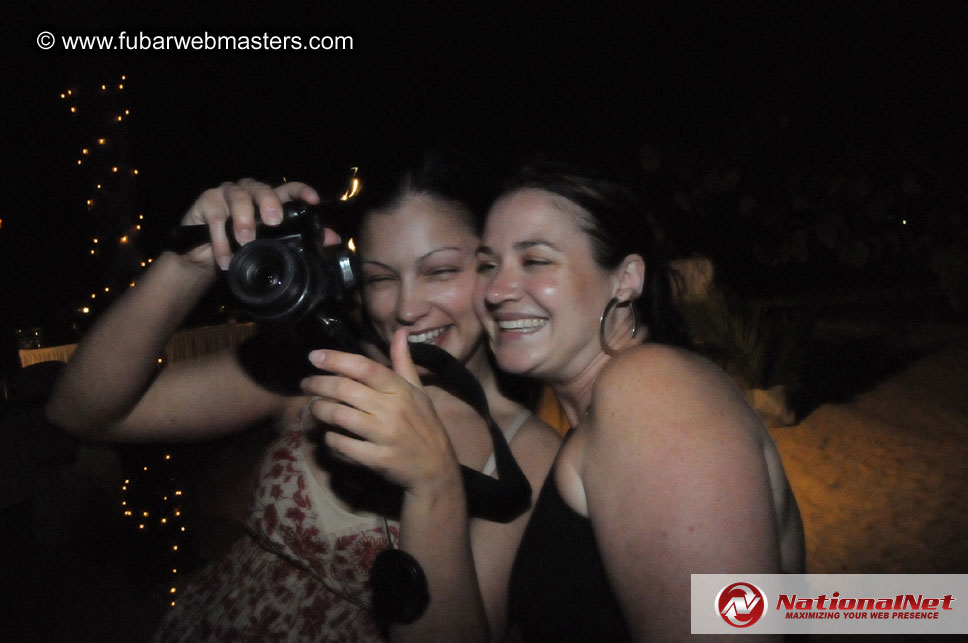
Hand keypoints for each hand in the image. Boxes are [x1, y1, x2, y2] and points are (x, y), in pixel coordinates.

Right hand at [180, 178, 328, 270]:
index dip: (301, 191)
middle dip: (269, 203)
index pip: (288, 189)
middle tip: (273, 222)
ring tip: (245, 241)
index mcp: (269, 200)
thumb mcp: (271, 244)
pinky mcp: (207, 201)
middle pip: (263, 189)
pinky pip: (216, 216)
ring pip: (239, 198)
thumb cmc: (242, 246)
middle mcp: (250, 192)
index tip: (313, 200)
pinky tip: (225, 256)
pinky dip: (221, 239)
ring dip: (243, 221)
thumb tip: (333, 239)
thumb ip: (300, 239)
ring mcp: (227, 194)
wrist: (205, 258)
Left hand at [300, 329, 461, 493]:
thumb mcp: (418, 391)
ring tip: (315, 408)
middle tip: (306, 384)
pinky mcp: (376, 459)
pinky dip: (330, 439)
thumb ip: (404, 362)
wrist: (435, 468)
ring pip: (338, 416)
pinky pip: (341, 445)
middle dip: (318, 384)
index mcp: (400, 389)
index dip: (336, 360)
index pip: (364, 367)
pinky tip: (329, 434)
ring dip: (319, 410)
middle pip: (344, 389)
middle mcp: (392, 409)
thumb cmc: (424, 425)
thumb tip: (400, 332)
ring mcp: (383, 435)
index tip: (314, 356)